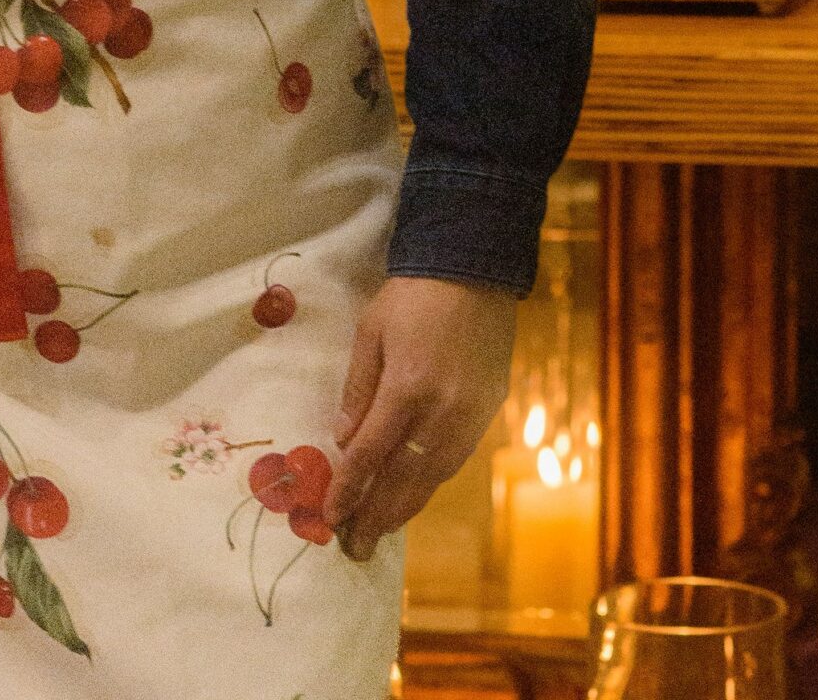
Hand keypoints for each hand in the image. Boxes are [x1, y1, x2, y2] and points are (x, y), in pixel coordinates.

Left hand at [325, 274, 517, 560]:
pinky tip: (412, 495)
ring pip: (433, 478)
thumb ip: (358, 390)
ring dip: (404, 509)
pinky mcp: (487, 413)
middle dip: (376, 517)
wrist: (474, 272)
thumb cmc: (413, 297)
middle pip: (404, 480)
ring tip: (378, 531)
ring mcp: (470, 417)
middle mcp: (442, 413)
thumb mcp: (372, 333)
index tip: (329, 518)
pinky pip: (453, 461)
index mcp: (407, 389)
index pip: (370, 455)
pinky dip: (429, 484)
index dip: (348, 491)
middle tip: (353, 547)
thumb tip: (343, 442)